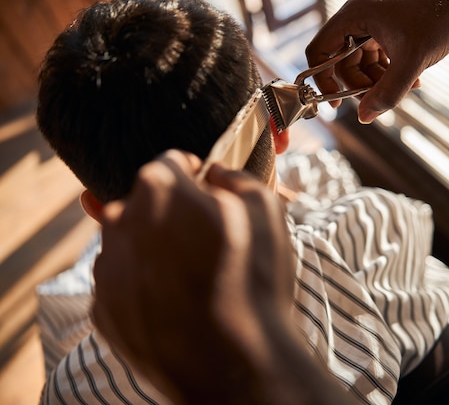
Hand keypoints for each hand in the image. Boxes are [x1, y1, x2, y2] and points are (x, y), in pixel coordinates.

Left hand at [91, 149, 300, 402]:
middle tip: (208, 243)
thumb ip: (235, 176)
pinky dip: (145, 287)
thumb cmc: (253, 280)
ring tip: (194, 279)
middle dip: (175, 215)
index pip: (173, 163)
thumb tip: (215, 173)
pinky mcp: (104, 310)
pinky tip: (177, 304)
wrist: (236, 365)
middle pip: (148, 204)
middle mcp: (120, 221)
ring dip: (157, 251)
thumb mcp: (265, 210)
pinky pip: (124, 283)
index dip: (197, 177)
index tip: (210, 196)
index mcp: (159, 188)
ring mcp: (107, 268)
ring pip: (132, 244)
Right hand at [306, 0, 448, 123]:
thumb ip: (387, 93)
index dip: (323, 78)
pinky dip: (390, 74)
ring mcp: (372, 25)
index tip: (336, 102)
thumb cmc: (437, 22)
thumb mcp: (411, 63)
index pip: (319, 49)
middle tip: (381, 98)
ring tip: (407, 87)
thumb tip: (364, 118)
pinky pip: (376, 60)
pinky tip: (413, 81)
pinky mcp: (385, 31)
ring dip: (379, 83)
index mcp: (354, 15)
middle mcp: (358, 18)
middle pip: (342, 63)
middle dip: (361, 85)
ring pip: (361, 65)